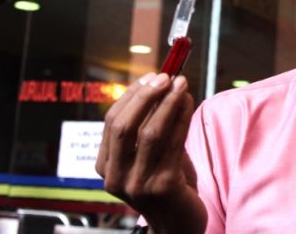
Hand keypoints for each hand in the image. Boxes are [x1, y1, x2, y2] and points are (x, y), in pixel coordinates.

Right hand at [96, 73, 206, 233]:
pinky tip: (189, 103)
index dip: (132, 95)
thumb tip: (164, 84)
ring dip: (168, 103)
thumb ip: (152, 125)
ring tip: (182, 85)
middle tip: (166, 76)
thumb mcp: (151, 155)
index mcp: (106, 167)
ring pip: (150, 133)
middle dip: (146, 96)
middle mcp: (116, 177)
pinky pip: (173, 143)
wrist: (179, 224)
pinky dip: (182, 117)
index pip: (112, 122)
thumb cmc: (166, 183)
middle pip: (123, 126)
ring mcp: (138, 184)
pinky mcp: (163, 187)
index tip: (151, 77)